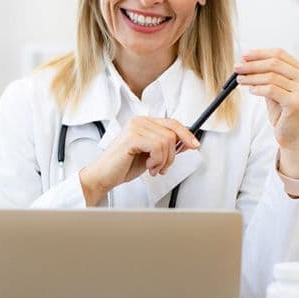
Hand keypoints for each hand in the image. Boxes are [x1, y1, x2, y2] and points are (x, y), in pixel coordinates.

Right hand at [79, 117, 200, 205]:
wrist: (104, 176)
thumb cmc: (123, 166)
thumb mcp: (151, 156)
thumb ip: (167, 147)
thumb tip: (187, 143)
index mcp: (143, 122)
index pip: (172, 123)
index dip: (186, 134)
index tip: (194, 145)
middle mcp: (139, 121)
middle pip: (173, 132)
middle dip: (172, 154)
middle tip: (162, 166)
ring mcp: (135, 127)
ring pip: (167, 141)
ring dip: (163, 160)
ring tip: (152, 167)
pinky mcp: (132, 137)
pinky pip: (158, 147)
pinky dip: (157, 160)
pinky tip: (148, 165)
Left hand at [235, 48, 298, 177]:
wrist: (294, 138)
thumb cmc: (284, 114)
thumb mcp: (276, 91)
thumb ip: (266, 77)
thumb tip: (246, 63)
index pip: (280, 54)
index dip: (260, 53)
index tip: (244, 55)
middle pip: (274, 63)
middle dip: (252, 64)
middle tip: (237, 67)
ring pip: (271, 76)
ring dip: (252, 77)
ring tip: (239, 80)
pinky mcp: (296, 102)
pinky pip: (271, 90)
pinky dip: (258, 88)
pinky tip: (250, 90)